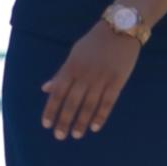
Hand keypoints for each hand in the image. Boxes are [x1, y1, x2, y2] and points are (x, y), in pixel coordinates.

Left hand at [41, 21, 141, 138]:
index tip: (46, 125)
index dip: (51, 110)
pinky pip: (108, 102)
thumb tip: (45, 88)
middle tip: (59, 136)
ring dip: (81, 122)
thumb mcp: (74, 54)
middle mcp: (84, 74)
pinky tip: (95, 127)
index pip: (57, 93)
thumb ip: (61, 73)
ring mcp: (101, 78)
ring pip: (89, 105)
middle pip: (72, 102)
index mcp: (71, 67)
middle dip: (64, 120)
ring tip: (76, 135)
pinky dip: (101, 116)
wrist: (120, 29)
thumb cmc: (94, 42)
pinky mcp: (117, 81)